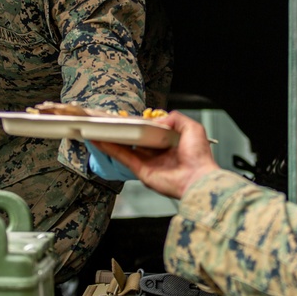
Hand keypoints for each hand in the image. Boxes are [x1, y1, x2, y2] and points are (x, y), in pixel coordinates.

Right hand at [90, 111, 219, 198]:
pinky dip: (110, 149)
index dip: (139, 125)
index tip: (128, 117)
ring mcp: (148, 162)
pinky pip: (123, 157)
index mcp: (170, 144)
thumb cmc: (199, 156)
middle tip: (109, 122)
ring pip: (125, 148)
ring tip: (97, 129)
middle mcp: (157, 153)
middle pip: (135, 140)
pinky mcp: (141, 171)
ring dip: (111, 139)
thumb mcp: (192, 128)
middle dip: (122, 131)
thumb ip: (175, 119)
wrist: (198, 178)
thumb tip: (157, 119)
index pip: (151, 132)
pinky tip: (100, 140)